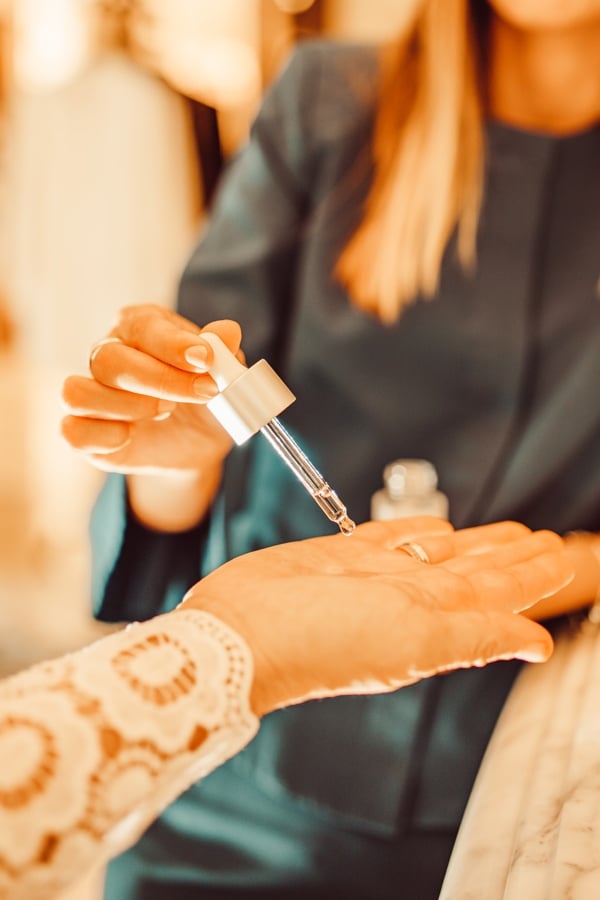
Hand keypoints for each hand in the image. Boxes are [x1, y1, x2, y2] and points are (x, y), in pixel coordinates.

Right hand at [61, 304, 240, 474]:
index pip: (143, 326)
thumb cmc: (204, 394)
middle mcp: (108, 354)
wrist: (197, 439)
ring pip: (78, 394)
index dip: (173, 344)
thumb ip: (223, 350)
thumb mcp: (223, 372)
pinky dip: (105, 437)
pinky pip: (73, 431)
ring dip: (127, 407)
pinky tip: (133, 436)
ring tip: (166, 413)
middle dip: (160, 380)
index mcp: (140, 327)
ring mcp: (92, 393)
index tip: (205, 359)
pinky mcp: (85, 431)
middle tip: (202, 394)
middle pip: (108, 360)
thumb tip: (227, 332)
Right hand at [179, 518, 571, 715]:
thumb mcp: (414, 638)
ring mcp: (373, 578)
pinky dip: (414, 531)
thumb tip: (539, 644)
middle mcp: (408, 599)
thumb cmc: (320, 642)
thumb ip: (479, 636)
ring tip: (504, 530)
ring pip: (437, 551)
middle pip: (474, 569)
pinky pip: (388, 539)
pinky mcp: (338, 557)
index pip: (498, 590)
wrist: (239, 633)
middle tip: (544, 535)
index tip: (559, 552)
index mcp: (434, 621)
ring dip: (473, 541)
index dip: (532, 572)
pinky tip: (434, 529)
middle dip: (511, 553)